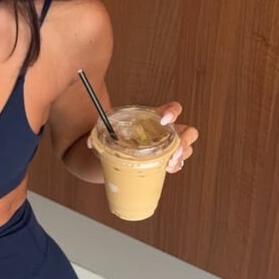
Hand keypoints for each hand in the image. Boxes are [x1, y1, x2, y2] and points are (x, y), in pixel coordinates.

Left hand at [84, 101, 198, 173]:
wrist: (107, 156)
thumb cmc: (110, 138)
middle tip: (173, 153)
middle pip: (188, 132)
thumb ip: (98, 131)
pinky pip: (177, 163)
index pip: (173, 109)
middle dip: (184, 142)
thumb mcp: (105, 130)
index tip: (164, 119)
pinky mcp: (164, 162)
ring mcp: (167, 147)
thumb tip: (90, 141)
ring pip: (186, 149)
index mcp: (154, 118)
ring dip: (180, 157)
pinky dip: (175, 167)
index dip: (173, 111)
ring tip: (168, 164)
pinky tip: (166, 170)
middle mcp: (165, 132)